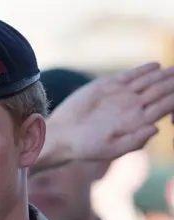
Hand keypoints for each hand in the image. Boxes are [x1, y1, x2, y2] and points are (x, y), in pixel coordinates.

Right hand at [50, 62, 173, 160]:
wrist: (61, 135)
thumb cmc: (85, 147)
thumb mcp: (111, 149)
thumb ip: (134, 141)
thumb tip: (156, 128)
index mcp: (139, 122)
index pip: (165, 107)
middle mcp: (134, 107)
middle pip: (161, 91)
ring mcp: (122, 95)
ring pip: (149, 81)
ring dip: (164, 75)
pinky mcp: (107, 85)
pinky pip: (130, 76)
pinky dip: (143, 70)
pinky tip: (155, 66)